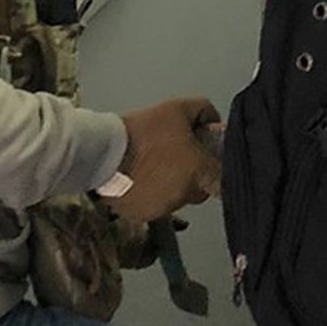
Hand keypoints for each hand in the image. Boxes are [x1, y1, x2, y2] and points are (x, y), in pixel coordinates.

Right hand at [110, 96, 221, 222]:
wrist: (104, 152)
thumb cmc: (144, 131)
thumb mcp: (178, 108)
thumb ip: (204, 111)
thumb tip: (213, 122)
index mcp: (198, 173)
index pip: (222, 181)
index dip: (217, 170)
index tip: (209, 161)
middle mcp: (184, 196)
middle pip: (198, 190)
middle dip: (192, 176)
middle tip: (176, 157)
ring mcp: (162, 209)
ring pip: (175, 198)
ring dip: (170, 186)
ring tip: (152, 165)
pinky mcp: (140, 217)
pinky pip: (152, 206)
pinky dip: (149, 196)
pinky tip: (139, 179)